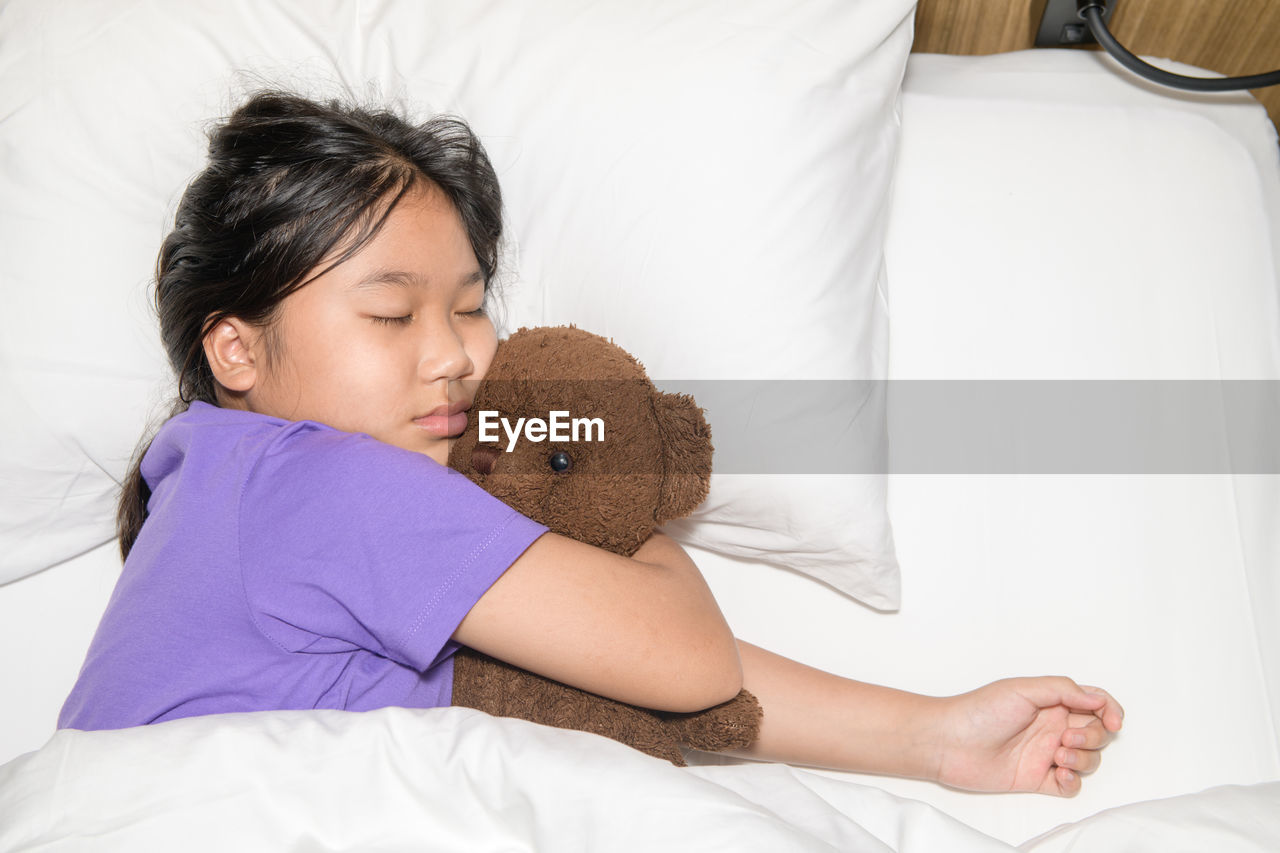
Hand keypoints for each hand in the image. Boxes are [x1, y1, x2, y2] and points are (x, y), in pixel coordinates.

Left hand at [931, 677, 1123, 795]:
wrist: (949, 742)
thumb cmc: (980, 710)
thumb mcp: (1023, 688)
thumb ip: (1063, 690)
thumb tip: (1099, 697)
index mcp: (1050, 702)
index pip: (1094, 703)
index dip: (1111, 711)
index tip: (1114, 721)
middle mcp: (1051, 727)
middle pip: (1096, 733)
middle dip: (1093, 737)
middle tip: (1067, 739)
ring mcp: (1046, 753)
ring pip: (1087, 760)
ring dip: (1083, 760)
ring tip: (1057, 757)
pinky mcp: (1037, 778)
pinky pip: (1070, 785)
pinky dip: (1072, 782)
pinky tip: (1058, 775)